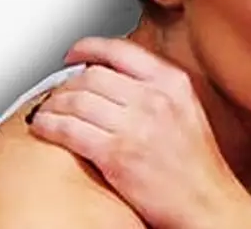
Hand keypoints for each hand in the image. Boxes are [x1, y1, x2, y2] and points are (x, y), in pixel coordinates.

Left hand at [26, 37, 250, 228]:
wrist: (207, 203)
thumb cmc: (197, 164)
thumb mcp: (185, 109)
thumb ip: (155, 88)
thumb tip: (115, 75)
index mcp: (172, 82)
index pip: (120, 50)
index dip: (88, 48)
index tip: (75, 54)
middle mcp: (155, 98)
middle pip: (93, 75)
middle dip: (67, 83)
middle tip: (58, 91)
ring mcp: (136, 125)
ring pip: (76, 100)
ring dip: (53, 103)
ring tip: (46, 110)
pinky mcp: (117, 154)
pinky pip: (70, 130)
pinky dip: (49, 125)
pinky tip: (43, 127)